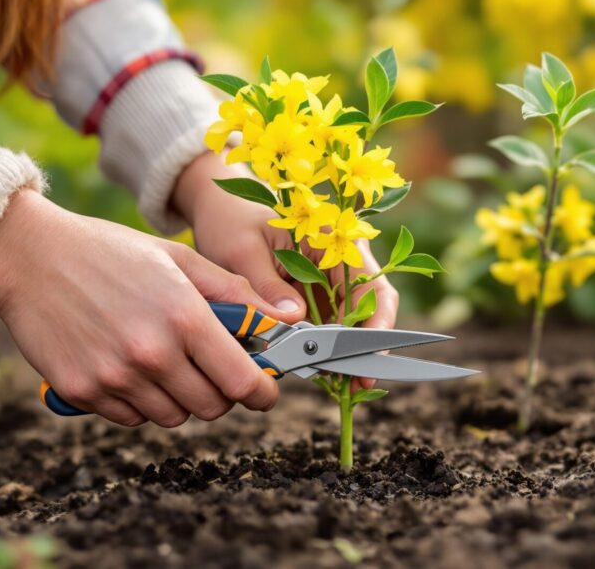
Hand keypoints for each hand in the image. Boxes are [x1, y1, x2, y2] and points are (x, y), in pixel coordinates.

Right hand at [0, 190, 289, 427]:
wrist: (28, 254)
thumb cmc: (110, 251)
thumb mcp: (179, 260)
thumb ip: (236, 294)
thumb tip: (287, 318)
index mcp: (183, 317)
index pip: (242, 382)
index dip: (262, 392)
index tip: (264, 390)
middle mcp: (152, 353)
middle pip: (213, 407)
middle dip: (221, 392)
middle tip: (209, 366)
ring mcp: (114, 377)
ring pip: (174, 417)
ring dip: (180, 397)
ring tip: (163, 359)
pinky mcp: (82, 392)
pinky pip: (132, 417)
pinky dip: (140, 401)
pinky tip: (127, 365)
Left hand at [172, 152, 399, 387]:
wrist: (218, 210)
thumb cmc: (230, 220)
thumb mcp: (242, 251)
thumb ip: (267, 286)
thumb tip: (295, 320)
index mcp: (332, 237)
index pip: (371, 284)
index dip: (377, 323)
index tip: (368, 355)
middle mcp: (339, 258)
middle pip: (367, 307)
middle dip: (361, 347)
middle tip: (354, 385)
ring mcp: (328, 277)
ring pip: (349, 320)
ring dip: (343, 351)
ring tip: (337, 383)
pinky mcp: (313, 293)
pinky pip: (327, 324)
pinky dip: (322, 347)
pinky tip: (313, 366)